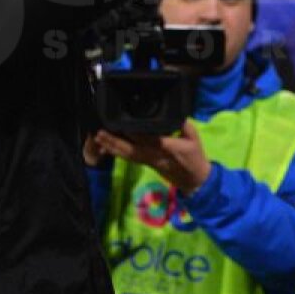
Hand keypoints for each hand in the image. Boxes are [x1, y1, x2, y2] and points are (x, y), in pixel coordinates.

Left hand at [92, 119, 211, 194]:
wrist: (194, 179)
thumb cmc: (195, 157)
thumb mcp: (195, 138)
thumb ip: (185, 124)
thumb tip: (176, 113)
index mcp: (169, 148)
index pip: (149, 140)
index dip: (135, 134)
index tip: (122, 125)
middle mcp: (155, 156)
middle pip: (132, 149)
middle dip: (115, 142)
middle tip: (100, 133)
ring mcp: (149, 161)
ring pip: (128, 156)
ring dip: (112, 147)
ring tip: (99, 138)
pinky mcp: (146, 164)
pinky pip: (130, 159)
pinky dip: (117, 153)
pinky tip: (107, 148)